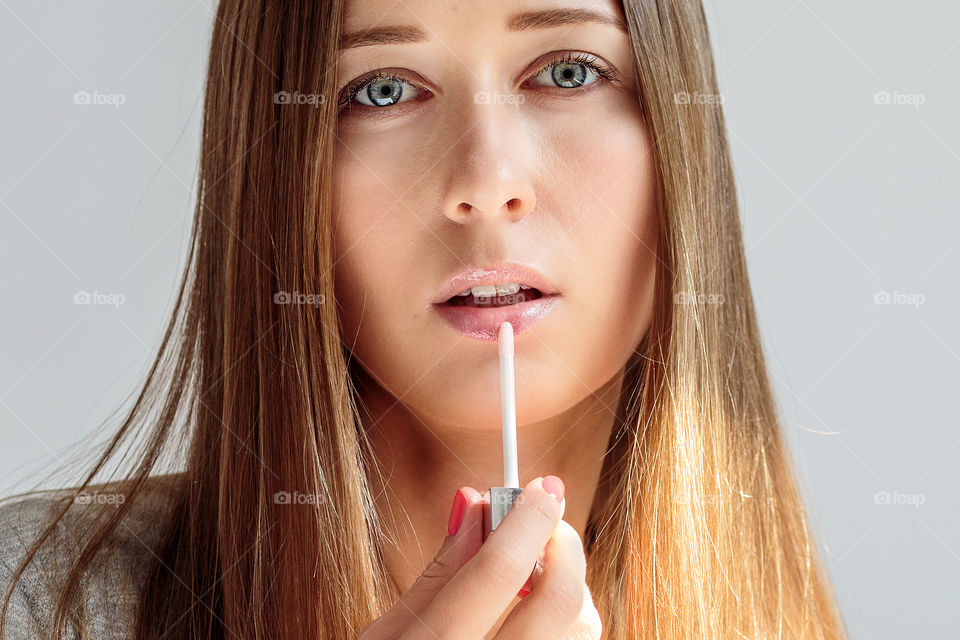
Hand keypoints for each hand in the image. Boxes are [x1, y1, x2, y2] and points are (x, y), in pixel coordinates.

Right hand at [357, 475, 602, 639]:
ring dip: (569, 590)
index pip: (497, 572)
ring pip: (582, 632)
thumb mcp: (387, 633)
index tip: (545, 487)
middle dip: (562, 547)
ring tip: (534, 582)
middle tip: (546, 524)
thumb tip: (477, 503)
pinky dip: (568, 628)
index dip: (527, 519)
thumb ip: (440, 570)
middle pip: (558, 602)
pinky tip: (536, 623)